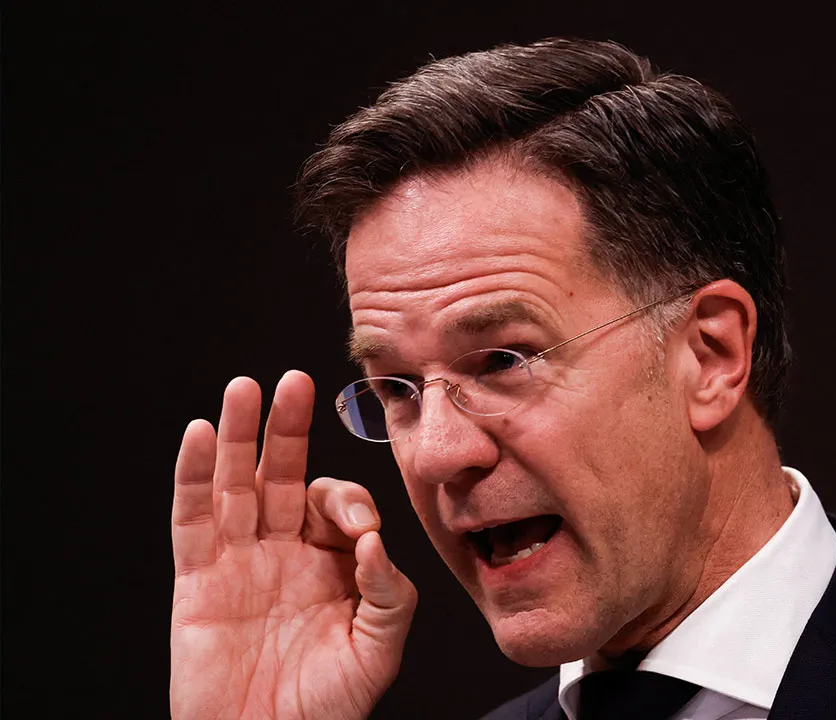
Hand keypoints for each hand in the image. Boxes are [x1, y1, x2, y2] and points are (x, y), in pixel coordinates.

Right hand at [170, 371, 417, 719]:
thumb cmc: (326, 707)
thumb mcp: (378, 650)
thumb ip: (388, 594)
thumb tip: (375, 543)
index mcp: (330, 564)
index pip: (337, 506)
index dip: (348, 502)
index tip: (358, 528)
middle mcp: (284, 553)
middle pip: (282, 476)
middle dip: (289, 430)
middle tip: (294, 382)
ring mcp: (238, 562)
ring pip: (236, 485)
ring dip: (240, 436)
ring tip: (244, 389)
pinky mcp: (197, 580)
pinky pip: (193, 519)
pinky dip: (195, 476)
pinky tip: (202, 435)